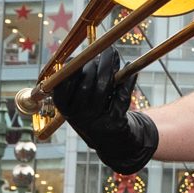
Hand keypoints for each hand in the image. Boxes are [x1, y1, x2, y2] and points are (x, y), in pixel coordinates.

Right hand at [50, 47, 158, 174]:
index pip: (63, 83)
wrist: (113, 141)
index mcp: (64, 107)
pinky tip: (131, 69)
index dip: (73, 66)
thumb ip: (81, 77)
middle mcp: (77, 115)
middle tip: (104, 51)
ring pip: (103, 88)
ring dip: (110, 68)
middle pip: (86, 83)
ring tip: (114, 55)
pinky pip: (122, 96)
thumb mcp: (80, 98)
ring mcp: (96, 120)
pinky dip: (128, 81)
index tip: (82, 55)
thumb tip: (91, 51)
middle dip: (96, 63)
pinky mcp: (115, 123)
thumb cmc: (94, 111)